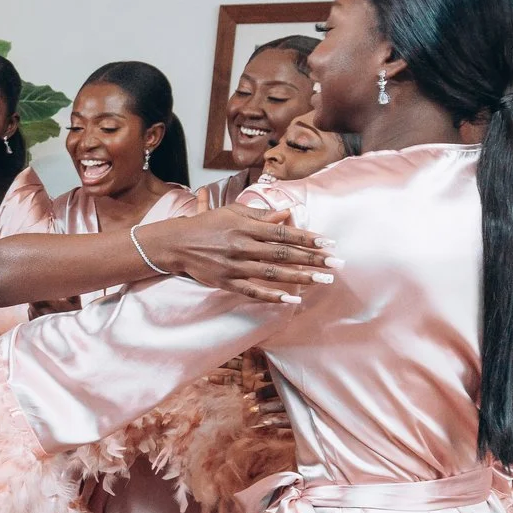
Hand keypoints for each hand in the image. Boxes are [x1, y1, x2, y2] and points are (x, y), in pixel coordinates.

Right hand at [139, 205, 332, 306]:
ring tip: (324, 280)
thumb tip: (288, 214)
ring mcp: (235, 266)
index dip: (307, 238)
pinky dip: (273, 295)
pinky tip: (293, 299)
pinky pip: (253, 291)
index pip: (283, 232)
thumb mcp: (233, 213)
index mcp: (246, 227)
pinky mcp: (226, 282)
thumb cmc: (208, 225)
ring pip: (273, 273)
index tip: (329, 242)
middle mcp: (243, 246)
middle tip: (337, 263)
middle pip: (284, 253)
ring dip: (301, 277)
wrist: (176, 243)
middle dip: (313, 258)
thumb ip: (261, 216)